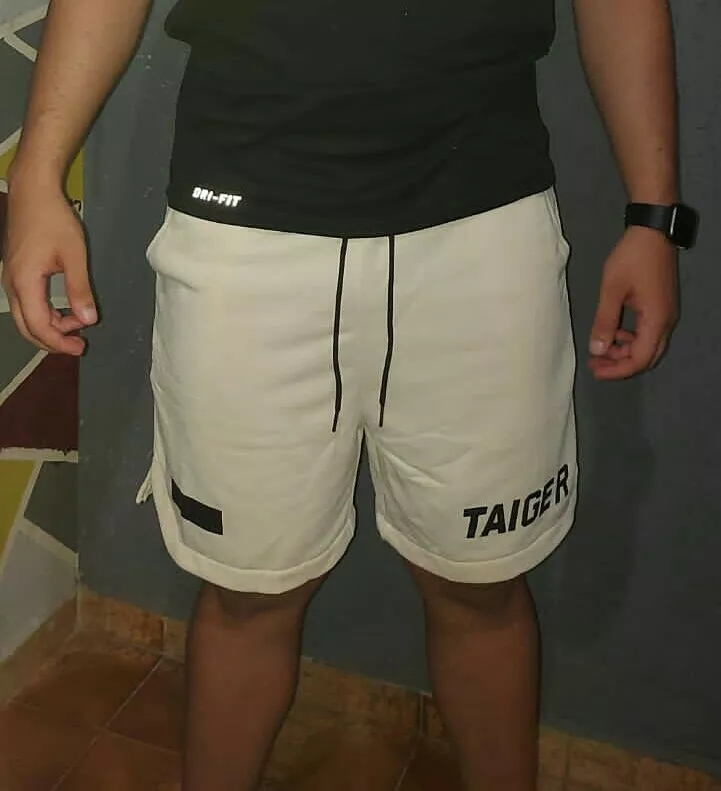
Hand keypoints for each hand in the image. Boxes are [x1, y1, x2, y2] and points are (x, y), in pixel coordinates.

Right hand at [2, 176, 96, 354]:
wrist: (32, 191)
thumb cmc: (52, 218)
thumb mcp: (74, 255)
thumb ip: (80, 289)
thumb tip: (88, 319)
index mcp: (25, 282)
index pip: (38, 326)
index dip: (59, 342)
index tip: (80, 346)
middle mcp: (12, 284)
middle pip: (27, 327)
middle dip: (53, 340)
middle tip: (79, 345)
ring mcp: (12, 278)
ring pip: (26, 316)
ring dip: (51, 326)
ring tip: (78, 324)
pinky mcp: (17, 273)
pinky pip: (27, 303)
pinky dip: (45, 313)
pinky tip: (65, 310)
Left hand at [588, 225, 677, 379]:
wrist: (652, 231)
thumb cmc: (632, 257)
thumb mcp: (612, 290)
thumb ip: (604, 322)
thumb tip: (597, 350)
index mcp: (656, 320)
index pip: (639, 359)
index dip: (616, 370)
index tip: (595, 370)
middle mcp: (666, 322)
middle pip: (646, 358)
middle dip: (620, 364)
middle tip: (595, 363)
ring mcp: (665, 314)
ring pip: (647, 346)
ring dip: (624, 352)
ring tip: (599, 349)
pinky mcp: (661, 307)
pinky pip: (648, 333)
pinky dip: (630, 339)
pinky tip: (613, 332)